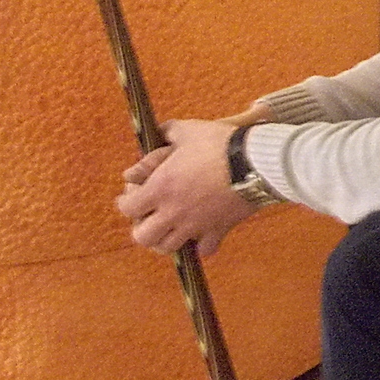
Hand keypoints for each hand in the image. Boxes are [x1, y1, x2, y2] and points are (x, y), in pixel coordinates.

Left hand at [116, 119, 257, 256]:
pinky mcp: (218, 230)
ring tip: (171, 225)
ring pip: (169, 248)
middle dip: (142, 227)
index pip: (127, 208)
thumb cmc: (218, 144)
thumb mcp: (188, 130)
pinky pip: (204, 249)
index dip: (126, 201)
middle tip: (150, 215)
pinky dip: (199, 244)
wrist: (253, 162)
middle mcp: (173, 211)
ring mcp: (195, 225)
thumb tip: (158, 132)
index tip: (133, 194)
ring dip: (165, 238)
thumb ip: (168, 132)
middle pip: (143, 237)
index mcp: (161, 187)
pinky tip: (201, 231)